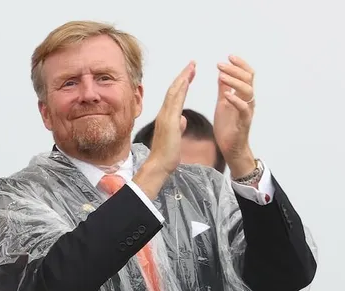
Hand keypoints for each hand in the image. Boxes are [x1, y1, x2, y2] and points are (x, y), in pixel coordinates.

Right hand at [133, 62, 195, 199]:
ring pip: (174, 92)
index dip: (182, 83)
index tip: (190, 73)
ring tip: (191, 66)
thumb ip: (178, 126)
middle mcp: (164, 114)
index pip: (175, 96)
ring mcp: (166, 117)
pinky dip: (181, 90)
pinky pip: (175, 102)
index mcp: (167, 117)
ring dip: (183, 78)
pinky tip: (187, 81)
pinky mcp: (169, 122)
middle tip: (192, 63)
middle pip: (173, 90)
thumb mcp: (175, 137)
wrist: (159, 165)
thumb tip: (182, 120)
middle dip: (183, 75)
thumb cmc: (167, 155)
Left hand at [213, 55, 256, 177]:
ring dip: (234, 81)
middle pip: (248, 79)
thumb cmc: (228, 126)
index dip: (239, 65)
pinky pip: (244, 109)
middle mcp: (248, 101)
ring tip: (221, 75)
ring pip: (247, 91)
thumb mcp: (223, 103)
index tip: (229, 57)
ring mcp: (247, 111)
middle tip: (220, 64)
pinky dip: (236, 100)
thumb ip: (224, 89)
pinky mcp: (244, 122)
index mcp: (242, 95)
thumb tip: (221, 74)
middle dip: (235, 69)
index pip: (246, 75)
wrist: (230, 147)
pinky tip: (228, 95)